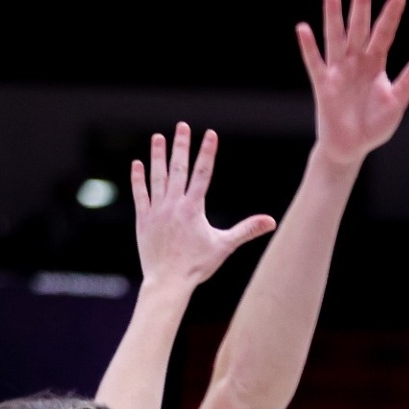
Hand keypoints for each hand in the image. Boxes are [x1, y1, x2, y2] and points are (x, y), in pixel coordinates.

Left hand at [129, 123, 276, 292]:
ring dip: (158, 156)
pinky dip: (139, 179)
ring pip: (157, 177)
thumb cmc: (197, 266)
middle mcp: (174, 205)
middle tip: (182, 126)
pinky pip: (140, 194)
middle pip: (178, 169)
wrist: (168, 281)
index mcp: (194, 208)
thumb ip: (247, 230)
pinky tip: (138, 164)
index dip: (207, 152)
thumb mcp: (225, 246)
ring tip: (158, 137)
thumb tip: (271, 221)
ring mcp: (157, 210)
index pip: (202, 173)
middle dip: (181, 146)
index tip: (209, 134)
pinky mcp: (144, 219)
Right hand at [296, 0, 408, 166]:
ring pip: (336, 37)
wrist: (351, 147)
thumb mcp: (398, 100)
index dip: (391, 15)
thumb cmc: (374, 123)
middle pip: (359, 27)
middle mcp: (356, 62)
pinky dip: (309, 47)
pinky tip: (303, 29)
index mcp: (376, 63)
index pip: (385, 33)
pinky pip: (315, 63)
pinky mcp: (323, 85)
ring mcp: (338, 71)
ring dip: (333, 15)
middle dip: (361, 3)